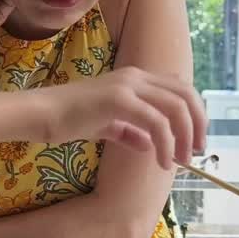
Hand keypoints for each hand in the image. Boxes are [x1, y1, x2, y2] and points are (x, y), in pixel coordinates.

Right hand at [42, 66, 207, 169]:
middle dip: (198, 125)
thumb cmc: (67, 118)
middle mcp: (136, 76)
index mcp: (135, 78)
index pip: (180, 89)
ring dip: (185, 136)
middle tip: (196, 151)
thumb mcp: (105, 125)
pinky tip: (161, 161)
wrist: (41, 114)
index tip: (194, 140)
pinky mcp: (119, 100)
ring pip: (176, 108)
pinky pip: (156, 123)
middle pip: (185, 96)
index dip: (195, 113)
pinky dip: (166, 144)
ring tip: (181, 160)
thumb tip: (149, 145)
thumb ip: (129, 132)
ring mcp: (128, 86)